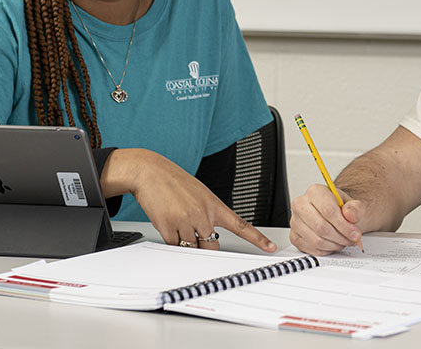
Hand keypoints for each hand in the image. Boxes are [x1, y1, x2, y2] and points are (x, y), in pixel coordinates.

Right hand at [104, 148, 276, 252]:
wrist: (150, 172)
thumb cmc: (173, 182)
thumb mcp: (199, 194)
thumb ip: (207, 214)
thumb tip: (207, 237)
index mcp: (214, 205)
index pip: (241, 225)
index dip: (257, 238)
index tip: (269, 247)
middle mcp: (203, 214)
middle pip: (212, 246)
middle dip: (204, 246)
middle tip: (192, 232)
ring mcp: (186, 221)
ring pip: (192, 248)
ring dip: (185, 242)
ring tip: (176, 222)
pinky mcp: (169, 228)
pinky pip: (174, 246)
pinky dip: (171, 240)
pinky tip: (167, 223)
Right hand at [289, 183, 364, 255]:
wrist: (335, 213)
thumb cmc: (341, 209)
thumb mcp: (354, 205)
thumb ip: (355, 208)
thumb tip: (350, 215)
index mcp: (315, 192)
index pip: (328, 211)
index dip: (344, 225)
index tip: (355, 233)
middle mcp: (301, 204)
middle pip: (321, 227)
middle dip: (340, 237)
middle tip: (351, 239)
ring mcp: (295, 221)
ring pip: (317, 240)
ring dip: (335, 245)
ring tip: (343, 241)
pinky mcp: (294, 236)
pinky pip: (312, 249)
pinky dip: (326, 250)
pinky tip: (333, 244)